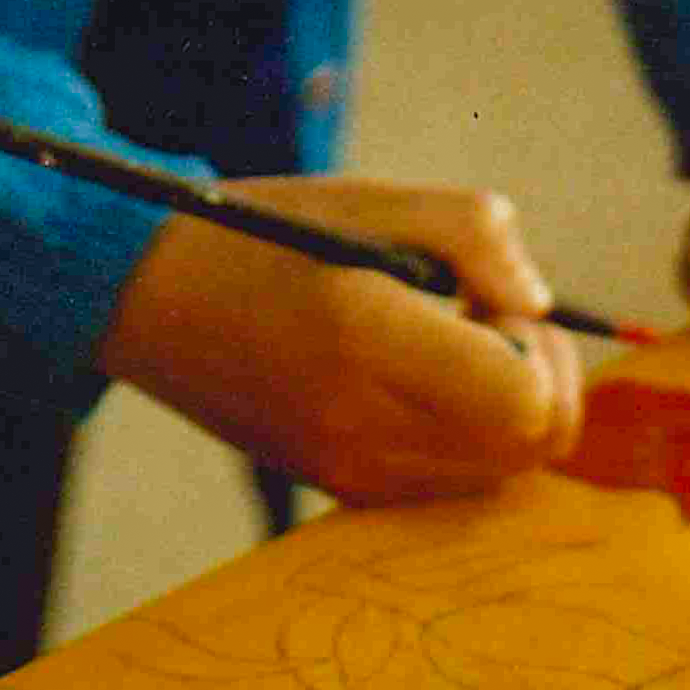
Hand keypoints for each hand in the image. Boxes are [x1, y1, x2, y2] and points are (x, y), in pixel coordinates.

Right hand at [100, 175, 585, 502]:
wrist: (149, 299)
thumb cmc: (264, 232)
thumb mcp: (369, 200)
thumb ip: (473, 233)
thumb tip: (539, 302)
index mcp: (369, 339)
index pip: (522, 404)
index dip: (540, 350)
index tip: (494, 296)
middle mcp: (362, 425)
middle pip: (525, 450)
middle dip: (537, 378)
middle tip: (484, 313)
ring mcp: (348, 472)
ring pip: (494, 475)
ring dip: (501, 411)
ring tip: (444, 340)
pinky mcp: (338, 489)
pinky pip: (445, 485)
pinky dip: (461, 436)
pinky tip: (417, 377)